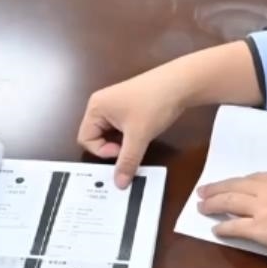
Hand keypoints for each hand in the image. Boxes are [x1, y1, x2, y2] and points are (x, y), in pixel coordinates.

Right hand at [78, 72, 185, 187]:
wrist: (180, 83)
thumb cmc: (154, 104)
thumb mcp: (139, 136)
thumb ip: (127, 161)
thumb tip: (119, 184)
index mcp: (96, 107)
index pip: (85, 139)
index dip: (101, 150)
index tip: (121, 151)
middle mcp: (102, 104)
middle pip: (96, 136)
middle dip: (110, 147)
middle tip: (129, 149)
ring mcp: (115, 104)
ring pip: (110, 132)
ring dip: (121, 142)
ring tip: (137, 141)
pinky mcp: (128, 105)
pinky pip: (120, 127)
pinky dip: (128, 135)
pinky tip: (143, 134)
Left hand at [198, 159, 266, 263]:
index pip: (257, 178)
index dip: (242, 181)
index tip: (234, 183)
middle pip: (236, 187)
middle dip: (218, 188)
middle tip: (203, 190)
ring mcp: (261, 210)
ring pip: (230, 203)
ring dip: (213, 204)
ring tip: (201, 205)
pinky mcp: (259, 230)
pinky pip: (235, 227)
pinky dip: (223, 228)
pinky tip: (214, 229)